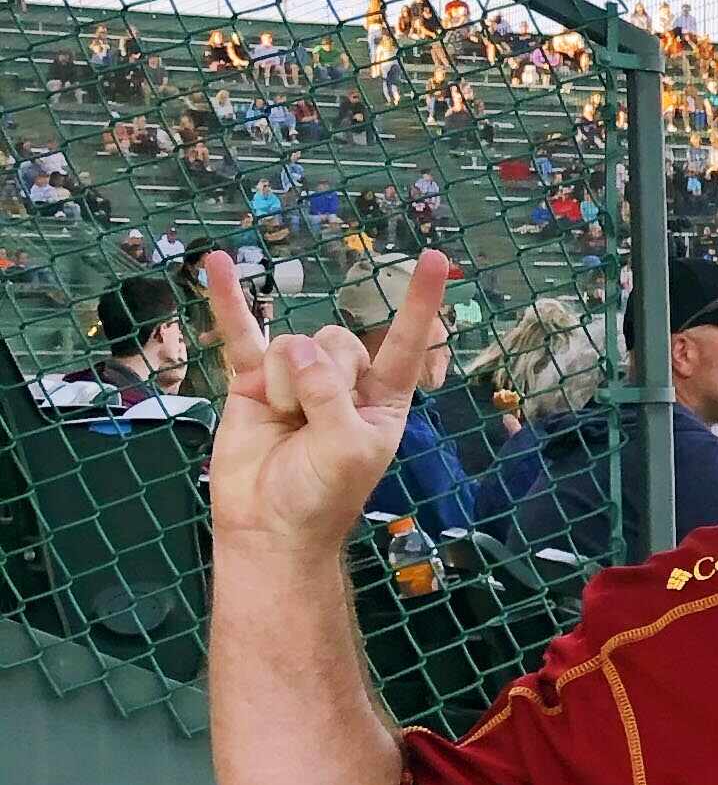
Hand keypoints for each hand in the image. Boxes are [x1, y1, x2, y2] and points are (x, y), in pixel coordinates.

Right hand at [201, 247, 450, 558]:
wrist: (268, 526)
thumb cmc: (322, 496)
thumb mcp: (347, 450)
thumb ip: (331, 396)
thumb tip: (298, 349)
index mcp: (382, 397)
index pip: (404, 342)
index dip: (418, 303)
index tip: (434, 259)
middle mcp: (342, 379)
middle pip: (337, 340)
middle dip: (323, 378)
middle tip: (310, 424)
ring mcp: (296, 375)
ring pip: (293, 345)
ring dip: (286, 385)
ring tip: (283, 423)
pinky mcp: (252, 379)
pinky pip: (242, 332)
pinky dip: (229, 298)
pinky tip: (217, 262)